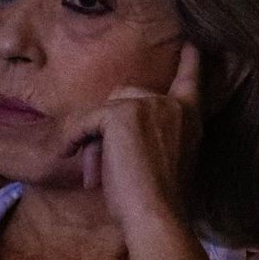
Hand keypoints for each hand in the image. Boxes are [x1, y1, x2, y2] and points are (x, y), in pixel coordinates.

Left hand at [60, 43, 202, 233]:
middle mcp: (171, 105)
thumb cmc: (156, 202)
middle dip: (108, 129)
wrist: (156, 215)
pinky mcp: (122, 113)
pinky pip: (86, 121)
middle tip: (104, 170)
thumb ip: (143, 139)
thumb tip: (99, 137)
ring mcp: (148, 104)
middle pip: (124, 98)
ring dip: (93, 140)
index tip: (191, 44)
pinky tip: (68, 155)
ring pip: (104, 111)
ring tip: (95, 174)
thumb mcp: (159, 163)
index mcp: (189, 118)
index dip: (189, 63)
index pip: (189, 81)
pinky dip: (73, 138)